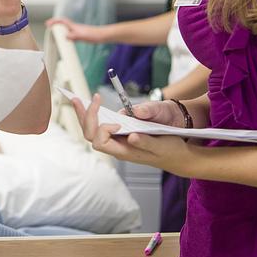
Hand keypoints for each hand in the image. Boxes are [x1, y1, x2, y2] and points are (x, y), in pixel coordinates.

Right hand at [46, 16, 104, 43]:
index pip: (62, 21)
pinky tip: (68, 41)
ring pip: (67, 29)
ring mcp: (78, 31)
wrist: (103, 36)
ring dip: (61, 30)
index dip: (54, 21)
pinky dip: (67, 36)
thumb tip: (65, 37)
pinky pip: (71, 34)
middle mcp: (75, 28)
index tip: (48, 23)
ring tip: (56, 35)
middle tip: (49, 28)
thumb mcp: (82, 36)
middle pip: (63, 24)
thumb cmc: (94, 35)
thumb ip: (74, 36)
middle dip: (56, 25)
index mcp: (74, 26)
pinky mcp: (81, 35)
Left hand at [68, 92, 192, 172]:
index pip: (100, 142)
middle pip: (90, 135)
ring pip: (93, 130)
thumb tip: (132, 137)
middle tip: (79, 99)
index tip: (118, 121)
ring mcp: (117, 142)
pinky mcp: (121, 135)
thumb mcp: (162, 146)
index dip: (103, 129)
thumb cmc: (171, 152)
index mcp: (124, 152)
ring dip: (85, 115)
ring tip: (79, 100)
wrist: (177, 157)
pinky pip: (101, 126)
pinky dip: (95, 115)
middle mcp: (117, 148)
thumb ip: (146, 143)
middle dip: (84, 117)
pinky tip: (94, 105)